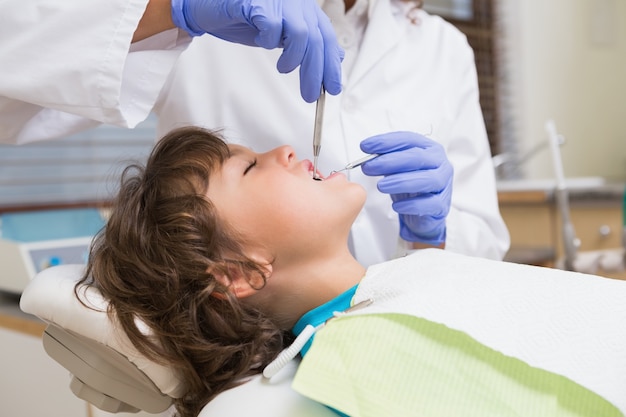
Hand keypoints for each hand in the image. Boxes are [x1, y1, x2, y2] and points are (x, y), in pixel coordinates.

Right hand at [171, 0, 342, 101]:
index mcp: (304, 8)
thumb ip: (307, 43)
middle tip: (310, 95)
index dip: (331, 65)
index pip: (326, 38)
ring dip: (294, 57)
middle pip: (316, 40)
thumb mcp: (283, 34)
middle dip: (315, 72)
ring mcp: (277, 1)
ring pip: (300, 33)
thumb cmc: (246, 20)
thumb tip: (334, 57)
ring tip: (284, 68)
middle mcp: (295, 2)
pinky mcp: (256, 3)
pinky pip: (271, 26)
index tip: (332, 88)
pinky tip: (264, 42)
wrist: (210, 7)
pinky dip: (269, 39)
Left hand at [360, 131, 452, 245]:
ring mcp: (444, 184)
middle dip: (390, 161)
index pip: (408, 140)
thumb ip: (385, 160)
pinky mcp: (442, 205)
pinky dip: (411, 205)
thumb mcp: (397, 169)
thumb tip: (367, 156)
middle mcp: (440, 163)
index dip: (386, 142)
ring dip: (400, 182)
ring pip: (426, 180)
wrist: (423, 212)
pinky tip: (396, 205)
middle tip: (369, 167)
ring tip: (380, 186)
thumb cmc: (410, 185)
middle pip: (417, 158)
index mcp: (429, 149)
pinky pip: (429, 204)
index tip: (365, 146)